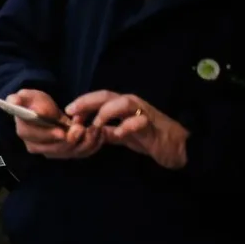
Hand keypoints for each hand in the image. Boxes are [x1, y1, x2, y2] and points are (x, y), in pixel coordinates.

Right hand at [8, 89, 101, 159]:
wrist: (47, 112)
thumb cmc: (35, 103)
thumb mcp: (27, 96)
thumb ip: (20, 98)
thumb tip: (13, 100)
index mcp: (24, 131)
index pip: (33, 137)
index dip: (48, 135)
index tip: (61, 131)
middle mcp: (34, 146)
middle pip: (52, 150)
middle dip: (68, 141)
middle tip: (80, 128)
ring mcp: (49, 152)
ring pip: (66, 153)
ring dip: (81, 144)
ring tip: (90, 129)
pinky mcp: (63, 154)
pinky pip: (77, 154)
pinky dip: (89, 147)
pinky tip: (95, 135)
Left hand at [66, 91, 188, 169]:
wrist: (178, 148)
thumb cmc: (149, 138)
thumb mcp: (122, 135)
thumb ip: (105, 132)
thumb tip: (86, 131)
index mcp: (122, 106)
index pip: (98, 99)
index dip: (82, 104)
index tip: (67, 114)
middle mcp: (131, 104)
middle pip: (106, 95)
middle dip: (86, 102)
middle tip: (71, 112)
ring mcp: (143, 112)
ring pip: (122, 102)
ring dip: (105, 112)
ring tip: (94, 125)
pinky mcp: (153, 125)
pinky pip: (139, 122)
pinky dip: (126, 127)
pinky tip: (117, 135)